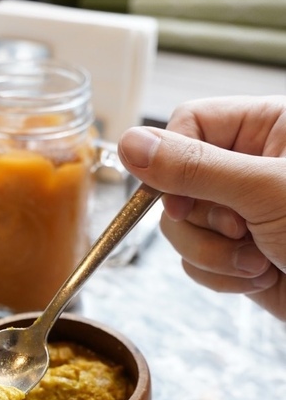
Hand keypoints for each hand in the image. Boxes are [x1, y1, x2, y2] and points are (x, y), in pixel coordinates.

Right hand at [117, 97, 285, 319]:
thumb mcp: (265, 191)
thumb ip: (194, 166)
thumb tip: (129, 142)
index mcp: (270, 127)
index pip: (189, 123)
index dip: (174, 161)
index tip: (178, 198)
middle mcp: (252, 166)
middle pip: (177, 181)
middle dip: (202, 219)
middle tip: (241, 229)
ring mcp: (244, 212)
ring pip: (181, 227)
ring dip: (212, 254)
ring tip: (259, 260)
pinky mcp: (239, 254)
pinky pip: (196, 261)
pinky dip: (221, 276)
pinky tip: (261, 276)